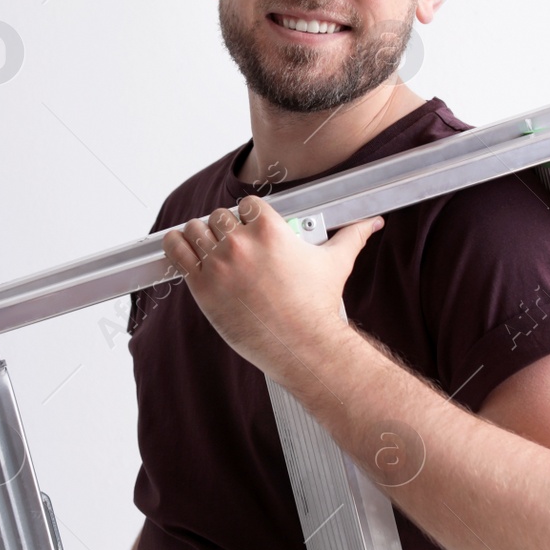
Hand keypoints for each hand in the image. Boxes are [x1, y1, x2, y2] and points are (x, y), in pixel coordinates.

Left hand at [162, 195, 381, 379]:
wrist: (301, 345)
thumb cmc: (316, 306)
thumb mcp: (335, 263)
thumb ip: (351, 236)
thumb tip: (374, 223)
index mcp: (269, 229)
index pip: (246, 204)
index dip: (247, 214)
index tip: (248, 224)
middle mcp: (240, 242)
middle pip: (219, 216)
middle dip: (225, 226)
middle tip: (230, 241)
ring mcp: (218, 264)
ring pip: (196, 229)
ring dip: (200, 234)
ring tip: (207, 244)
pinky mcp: (201, 285)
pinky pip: (177, 252)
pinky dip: (176, 245)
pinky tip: (181, 245)